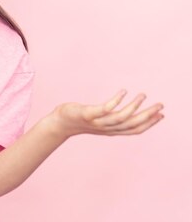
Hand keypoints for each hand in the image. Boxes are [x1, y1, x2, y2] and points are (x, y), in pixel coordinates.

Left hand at [49, 90, 163, 139]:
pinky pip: (104, 108)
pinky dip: (116, 100)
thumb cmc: (80, 120)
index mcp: (111, 130)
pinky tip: (124, 91)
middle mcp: (106, 128)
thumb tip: (127, 111)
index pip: (134, 130)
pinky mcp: (87, 115)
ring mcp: (97, 122)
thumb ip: (113, 118)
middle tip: (160, 105)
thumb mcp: (100, 121)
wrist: (59, 124)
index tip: (162, 115)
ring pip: (120, 117)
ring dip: (134, 106)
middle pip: (132, 124)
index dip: (149, 124)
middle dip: (148, 115)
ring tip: (143, 94)